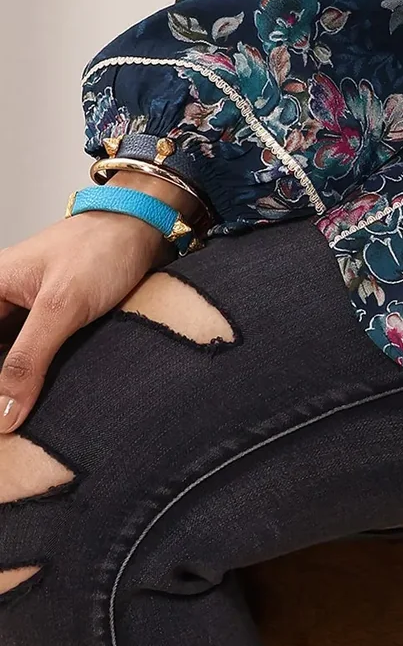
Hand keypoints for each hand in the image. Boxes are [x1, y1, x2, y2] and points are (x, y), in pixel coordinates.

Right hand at [0, 202, 172, 436]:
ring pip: (9, 360)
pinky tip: (44, 397)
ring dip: (18, 384)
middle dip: (5, 384)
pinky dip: (37, 376)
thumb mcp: (62, 305)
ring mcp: (24, 311)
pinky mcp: (49, 320)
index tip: (4, 414)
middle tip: (15, 419)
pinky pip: (31, 356)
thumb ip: (27, 359)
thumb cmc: (103, 246)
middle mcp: (2, 299)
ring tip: (27, 414)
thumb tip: (3, 414)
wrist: (145, 226)